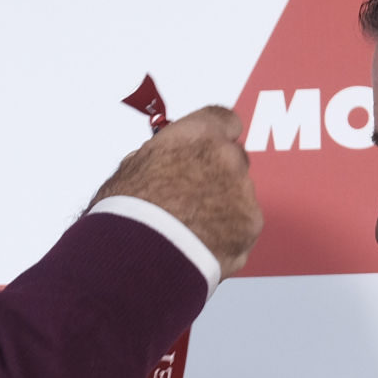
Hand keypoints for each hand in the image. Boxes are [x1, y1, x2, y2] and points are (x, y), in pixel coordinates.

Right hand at [90, 106, 261, 279]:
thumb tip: (164, 160)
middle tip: (192, 198)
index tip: (210, 146)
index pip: (224, 120)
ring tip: (189, 231)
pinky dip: (228, 236)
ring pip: (239, 196)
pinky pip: (243, 227)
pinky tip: (201, 247)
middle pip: (234, 159)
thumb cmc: (127, 214)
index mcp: (196, 135)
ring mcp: (243, 192)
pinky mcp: (251, 226)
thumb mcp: (131, 169)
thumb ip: (159, 157)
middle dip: (218, 175)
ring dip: (223, 209)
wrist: (140, 258)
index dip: (217, 135)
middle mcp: (226, 157)